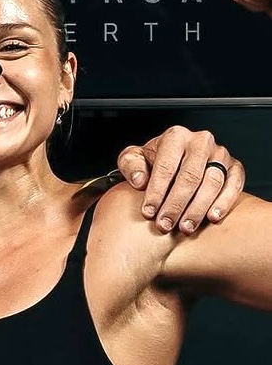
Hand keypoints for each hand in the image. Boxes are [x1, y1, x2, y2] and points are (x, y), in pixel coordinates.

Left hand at [116, 128, 244, 232]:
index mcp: (175, 137)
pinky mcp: (235, 167)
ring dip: (197, 208)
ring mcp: (220, 154)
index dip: (156, 191)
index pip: (166, 166)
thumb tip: (140, 180)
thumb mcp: (134, 158)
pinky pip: (234, 184)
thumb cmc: (154, 161)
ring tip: (185, 227)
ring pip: (212, 182)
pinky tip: (212, 217)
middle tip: (164, 225)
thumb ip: (130, 165)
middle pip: (189, 176)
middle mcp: (200, 142)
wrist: (177, 160)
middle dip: (175, 205)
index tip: (148, 212)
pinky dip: (224, 202)